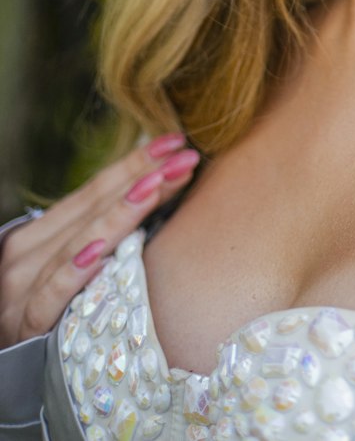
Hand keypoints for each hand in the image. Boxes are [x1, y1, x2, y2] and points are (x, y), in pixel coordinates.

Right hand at [0, 135, 199, 348]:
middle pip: (94, 209)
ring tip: (156, 187)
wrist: (1, 364)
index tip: (175, 141)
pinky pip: (52, 293)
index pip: (94, 191)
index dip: (134, 163)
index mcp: (39, 235)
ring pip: (78, 243)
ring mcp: (23, 287)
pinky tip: (101, 251)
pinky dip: (75, 271)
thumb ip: (96, 234)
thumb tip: (155, 194)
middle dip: (143, 178)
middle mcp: (27, 253)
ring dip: (120, 214)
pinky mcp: (25, 324)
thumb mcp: (61, 265)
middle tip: (186, 156)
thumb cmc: (40, 309)